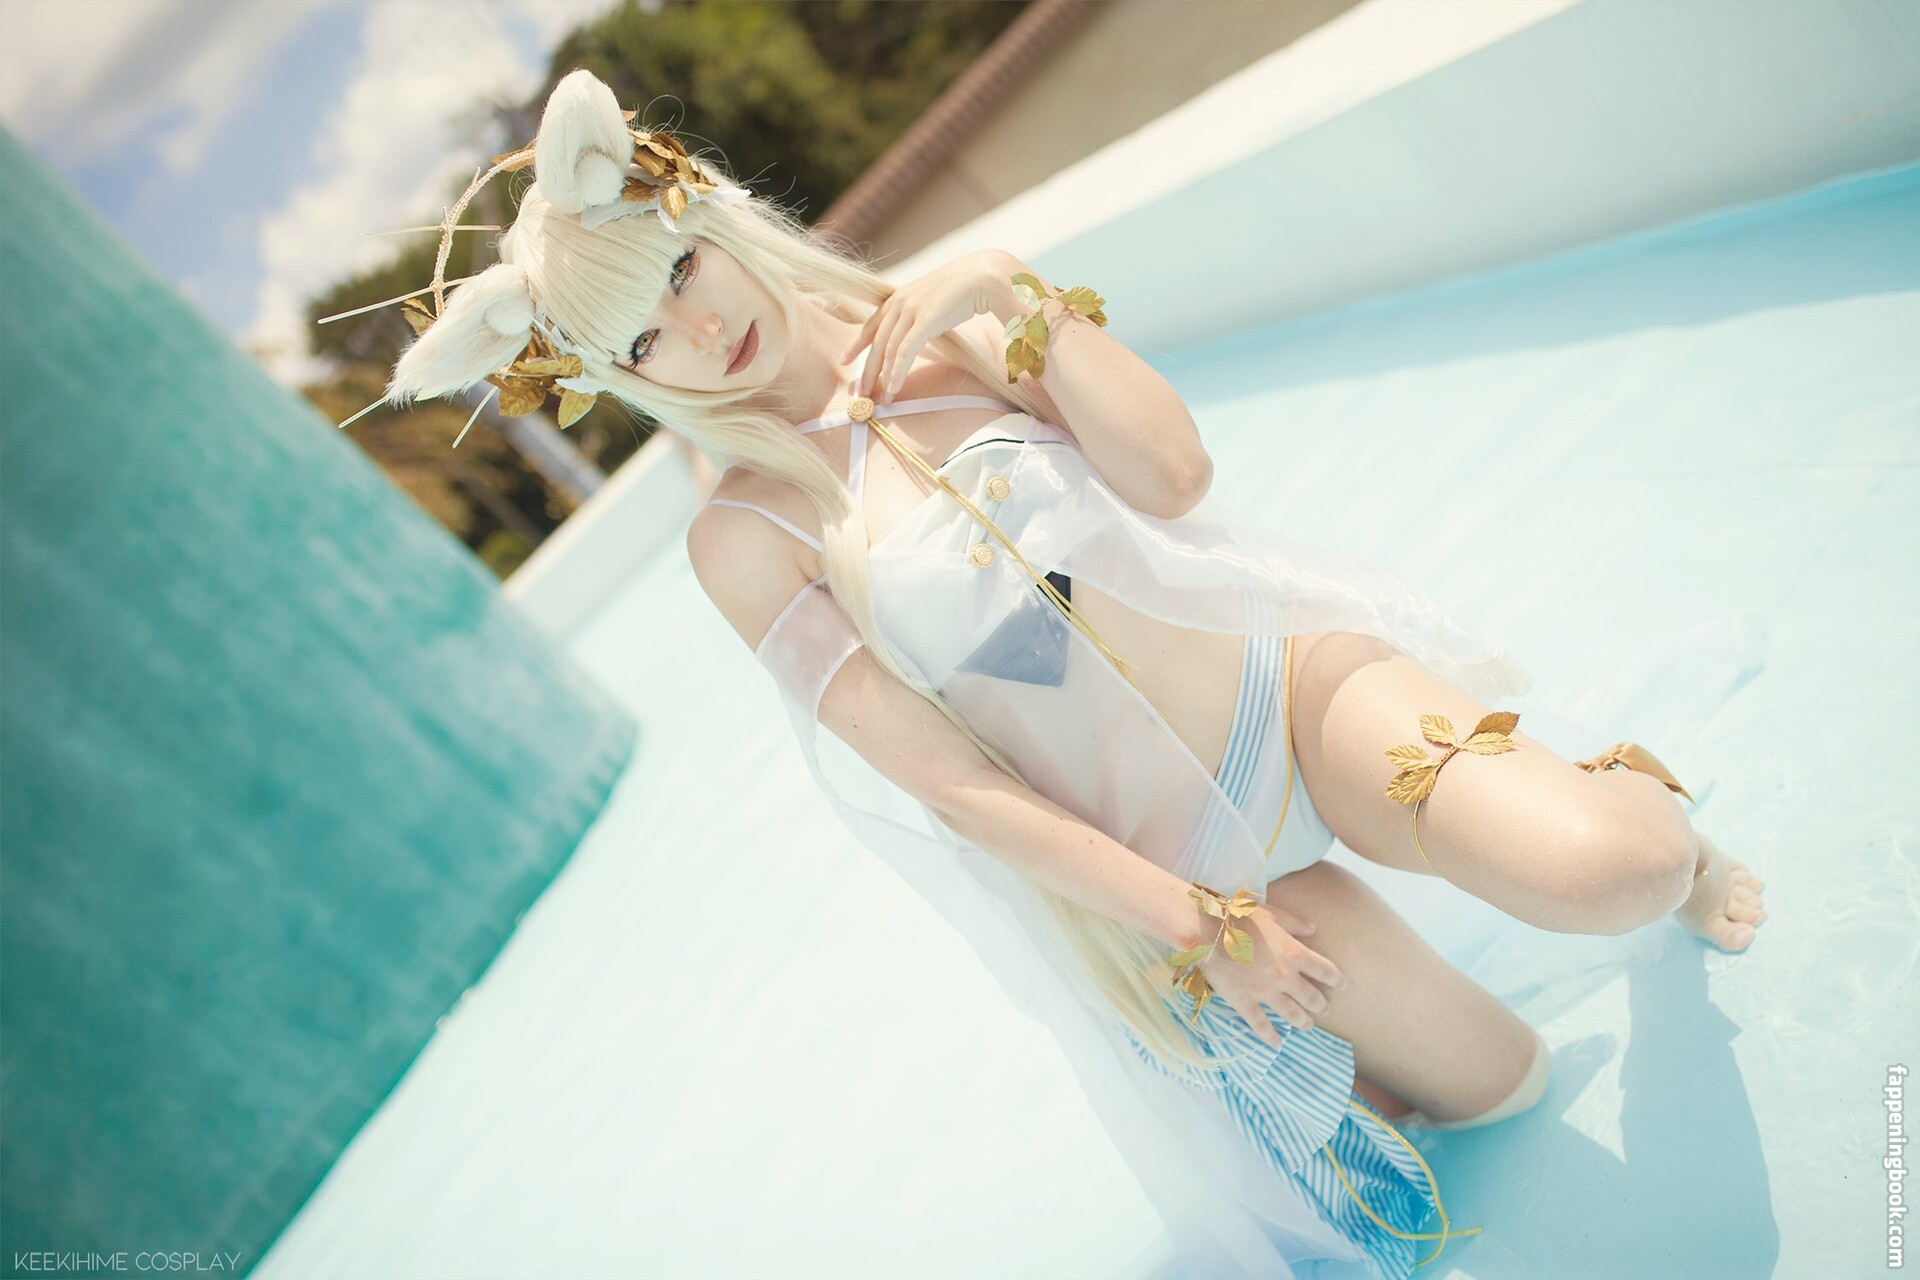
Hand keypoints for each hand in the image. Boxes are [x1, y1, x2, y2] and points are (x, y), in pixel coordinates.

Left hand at [842, 248, 1016, 399]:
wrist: (982, 275)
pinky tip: (893, 388)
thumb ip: (921, 317)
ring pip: (888, 350)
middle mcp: (899, 302)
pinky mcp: (925, 320)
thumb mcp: (933, 302)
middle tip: (860, 393)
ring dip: (882, 377)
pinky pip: (905, 351)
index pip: (871, 324)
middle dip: (867, 370)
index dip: (856, 344)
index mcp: (899, 298)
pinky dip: (897, 371)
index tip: (844, 360)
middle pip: (876, 342)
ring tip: (882, 399)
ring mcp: (911, 310)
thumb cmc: (963, 290)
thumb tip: (921, 332)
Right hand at [1195, 900, 1345, 1048]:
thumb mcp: (1272, 915)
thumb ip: (1295, 923)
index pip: (1325, 971)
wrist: (1209, 933)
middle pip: (1311, 997)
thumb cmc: (1240, 918)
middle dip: (1321, 1006)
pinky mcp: (1245, 1002)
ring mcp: (1266, 992)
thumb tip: (1313, 929)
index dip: (1338, 979)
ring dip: (1303, 1022)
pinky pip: (1261, 1025)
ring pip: (1292, 1014)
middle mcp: (1285, 977)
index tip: (1345, 985)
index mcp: (1294, 954)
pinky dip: (1271, 1036)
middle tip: (1325, 1010)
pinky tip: (1277, 1043)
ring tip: (1308, 1026)